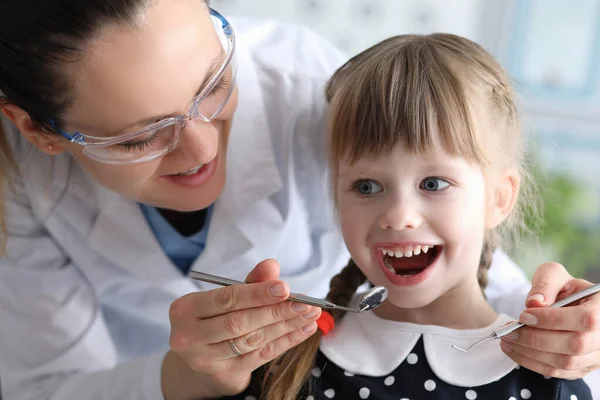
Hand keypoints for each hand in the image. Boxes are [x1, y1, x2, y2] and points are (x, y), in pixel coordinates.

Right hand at [163, 259, 320, 398]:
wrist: (201, 355)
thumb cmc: (214, 317)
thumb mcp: (226, 297)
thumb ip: (250, 281)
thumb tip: (271, 266)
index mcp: (185, 309)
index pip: (226, 299)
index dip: (257, 294)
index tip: (285, 288)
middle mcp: (189, 336)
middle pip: (239, 323)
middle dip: (275, 312)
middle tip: (304, 303)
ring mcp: (204, 359)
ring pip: (251, 340)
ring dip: (285, 326)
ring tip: (309, 314)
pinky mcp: (223, 374)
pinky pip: (261, 356)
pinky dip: (286, 341)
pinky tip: (304, 329)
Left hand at [500, 262, 599, 378]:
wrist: (571, 305)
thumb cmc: (564, 289)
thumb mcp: (555, 276)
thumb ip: (545, 283)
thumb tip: (534, 303)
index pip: (585, 319)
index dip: (552, 320)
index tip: (523, 316)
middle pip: (574, 345)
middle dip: (535, 339)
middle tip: (508, 331)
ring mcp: (596, 356)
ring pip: (565, 363)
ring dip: (530, 353)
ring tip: (506, 340)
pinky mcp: (583, 368)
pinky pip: (558, 372)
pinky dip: (532, 363)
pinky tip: (514, 350)